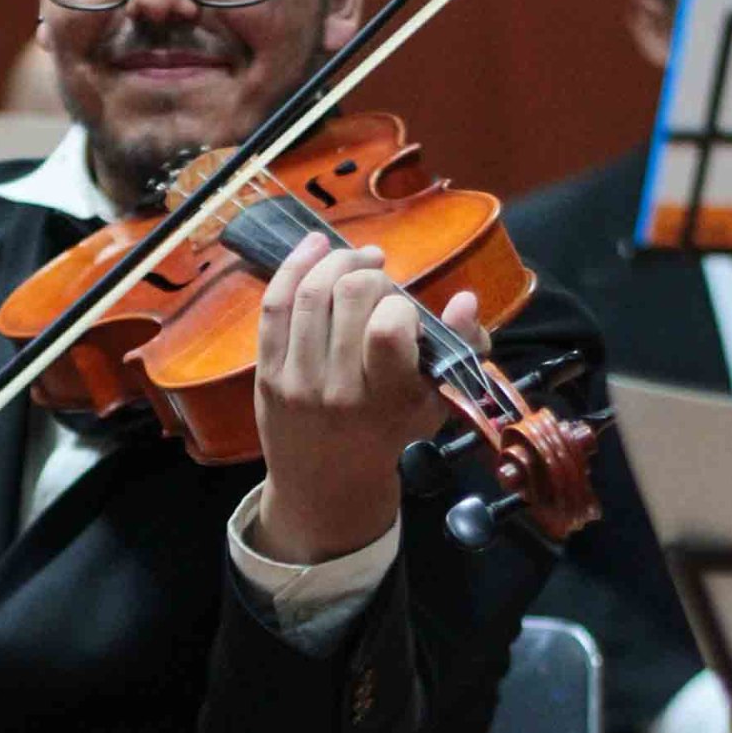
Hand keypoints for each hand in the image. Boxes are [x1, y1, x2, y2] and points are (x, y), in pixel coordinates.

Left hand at [251, 238, 483, 564]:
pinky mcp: (266, 373)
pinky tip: (316, 248)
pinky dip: (295, 267)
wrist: (325, 484)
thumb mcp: (434, 403)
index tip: (402, 310)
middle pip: (350, 296)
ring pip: (312, 293)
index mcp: (387, 401)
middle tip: (379, 281)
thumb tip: (465, 300)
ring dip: (337, 261)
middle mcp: (339, 391)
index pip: (388, 328)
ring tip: (354, 262)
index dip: (398, 303)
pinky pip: (274, 305)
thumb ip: (460, 350)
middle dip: (370, 275)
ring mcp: (297, 381)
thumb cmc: (388, 434)